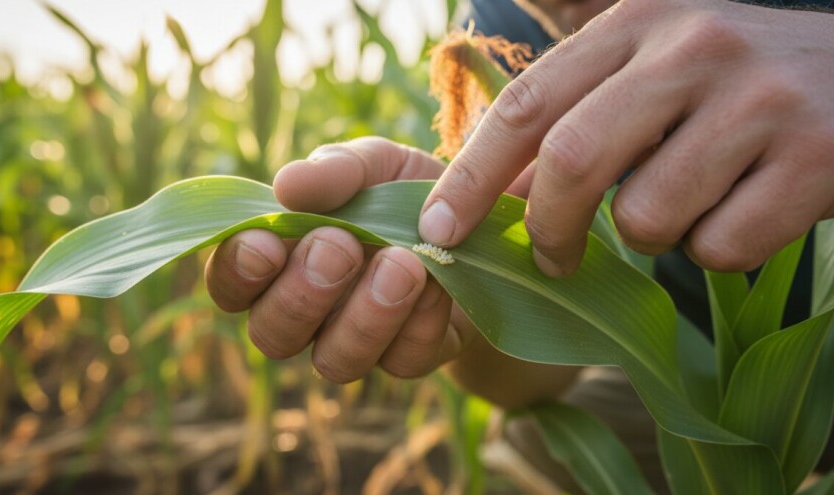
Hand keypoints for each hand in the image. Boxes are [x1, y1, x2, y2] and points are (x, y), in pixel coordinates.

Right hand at [204, 137, 472, 382]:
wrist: (474, 217)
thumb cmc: (398, 192)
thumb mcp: (372, 164)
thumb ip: (333, 172)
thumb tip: (285, 185)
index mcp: (279, 264)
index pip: (231, 286)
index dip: (237, 273)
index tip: (266, 244)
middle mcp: (307, 314)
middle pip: (273, 335)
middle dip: (303, 293)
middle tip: (340, 245)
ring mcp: (356, 342)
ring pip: (335, 361)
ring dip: (364, 315)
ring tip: (401, 263)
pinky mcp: (410, 357)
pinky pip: (403, 360)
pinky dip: (421, 320)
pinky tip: (438, 281)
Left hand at [419, 0, 833, 276]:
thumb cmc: (732, 82)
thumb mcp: (652, 71)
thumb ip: (579, 118)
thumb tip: (507, 196)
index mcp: (639, 23)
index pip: (527, 103)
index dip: (472, 174)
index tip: (437, 229)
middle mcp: (695, 49)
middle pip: (573, 160)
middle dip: (547, 228)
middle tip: (551, 260)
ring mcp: (758, 101)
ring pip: (648, 217)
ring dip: (650, 236)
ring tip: (686, 203)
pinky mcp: (815, 158)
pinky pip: (720, 246)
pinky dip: (716, 248)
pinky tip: (744, 207)